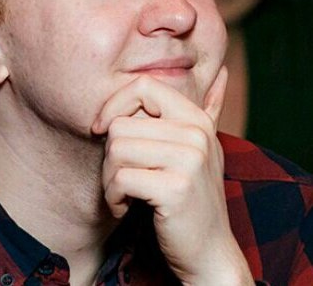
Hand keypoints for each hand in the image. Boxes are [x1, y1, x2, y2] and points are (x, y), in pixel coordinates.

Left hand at [91, 68, 253, 284]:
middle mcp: (196, 133)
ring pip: (116, 150)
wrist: (209, 252)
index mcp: (196, 118)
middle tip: (123, 178)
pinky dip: (113, 198)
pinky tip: (127, 207)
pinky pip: (120, 179)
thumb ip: (208, 109)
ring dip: (109, 178)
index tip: (102, 128)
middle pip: (120, 124)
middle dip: (109, 156)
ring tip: (126, 193)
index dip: (114, 104)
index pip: (142, 86)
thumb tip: (222, 72)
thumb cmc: (191, 197)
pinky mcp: (176, 188)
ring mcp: (190, 159)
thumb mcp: (200, 148)